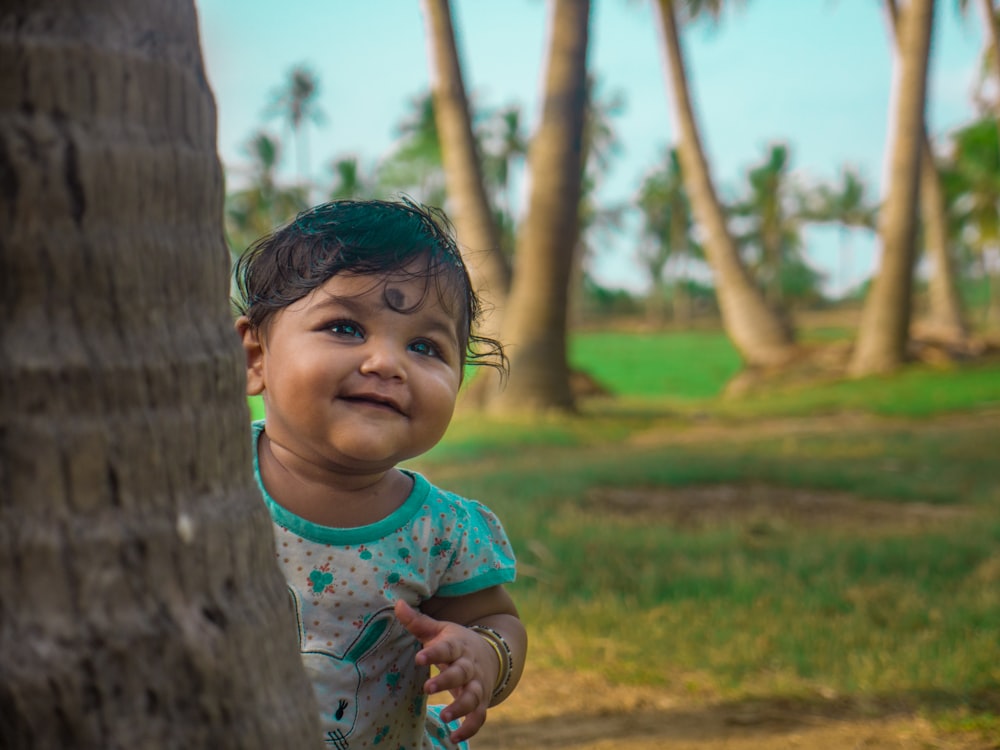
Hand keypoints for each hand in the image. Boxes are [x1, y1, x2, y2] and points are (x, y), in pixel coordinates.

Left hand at [394, 599, 498, 742]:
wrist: (489, 653)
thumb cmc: (455, 642)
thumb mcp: (439, 630)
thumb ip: (418, 621)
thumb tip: (396, 603)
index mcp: (458, 645)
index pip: (446, 647)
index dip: (433, 652)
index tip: (419, 658)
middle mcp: (469, 666)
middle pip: (461, 673)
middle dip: (446, 681)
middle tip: (428, 688)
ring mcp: (478, 685)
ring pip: (473, 697)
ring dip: (459, 707)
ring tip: (444, 717)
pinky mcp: (481, 702)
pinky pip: (478, 717)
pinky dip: (469, 728)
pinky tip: (454, 738)